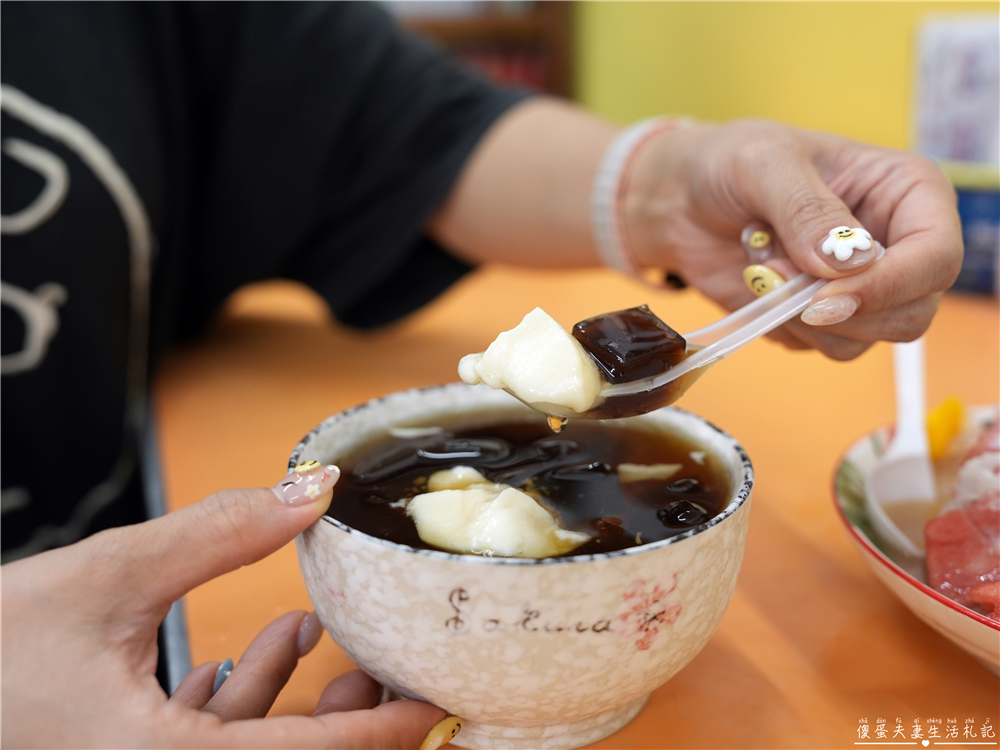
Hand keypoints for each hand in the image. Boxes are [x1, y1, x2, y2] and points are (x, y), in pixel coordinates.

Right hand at [1, 467, 448, 748]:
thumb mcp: (109, 577)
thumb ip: (219, 534)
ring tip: (313, 633)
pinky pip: (201, 744)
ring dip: (287, 697)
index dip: (384, 732)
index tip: (437, 703)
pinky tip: (255, 652)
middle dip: (344, 715)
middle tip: (386, 662)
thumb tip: (313, 489)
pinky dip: (236, 701)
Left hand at [625, 119, 962, 359]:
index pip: (936, 256)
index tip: (828, 293)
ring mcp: (860, 286)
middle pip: (912, 311)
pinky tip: (758, 283)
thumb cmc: (728, 163)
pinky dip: (782, 325)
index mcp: (906, 192)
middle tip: (778, 277)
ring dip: (802, 317)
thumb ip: (805, 208)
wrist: (680, 200)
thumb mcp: (764, 163)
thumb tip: (846, 262)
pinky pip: (818, 346)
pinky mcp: (822, 317)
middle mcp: (896, 244)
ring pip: (864, 338)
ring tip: (762, 266)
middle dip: (842, 310)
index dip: (891, 284)